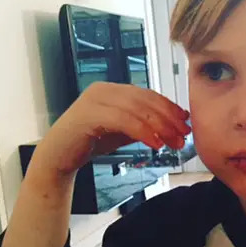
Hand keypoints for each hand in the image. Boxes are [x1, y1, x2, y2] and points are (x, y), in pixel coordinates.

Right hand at [33, 82, 190, 176]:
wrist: (59, 157)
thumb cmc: (91, 142)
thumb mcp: (124, 131)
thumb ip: (144, 124)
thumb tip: (175, 123)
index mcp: (114, 90)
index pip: (149, 94)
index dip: (170, 108)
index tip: (186, 123)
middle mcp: (104, 90)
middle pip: (145, 100)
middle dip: (169, 118)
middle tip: (184, 135)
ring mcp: (94, 100)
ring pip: (137, 109)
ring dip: (160, 127)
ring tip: (173, 142)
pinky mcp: (88, 114)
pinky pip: (123, 120)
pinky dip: (142, 131)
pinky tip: (155, 144)